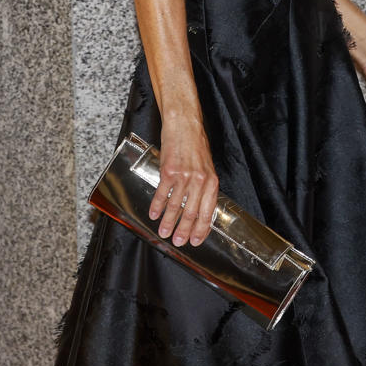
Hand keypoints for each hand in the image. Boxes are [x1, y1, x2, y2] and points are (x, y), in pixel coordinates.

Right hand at [152, 115, 218, 246]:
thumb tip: (198, 206)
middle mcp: (199, 181)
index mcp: (211, 181)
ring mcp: (184, 176)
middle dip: (184, 231)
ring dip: (168, 222)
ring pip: (175, 206)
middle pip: (191, 213)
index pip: (208, 212)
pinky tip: (153, 214)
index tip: (196, 241)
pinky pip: (162, 194)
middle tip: (178, 242)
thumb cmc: (195, 143)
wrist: (184, 123)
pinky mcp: (169, 171)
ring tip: (163, 232)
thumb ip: (204, 186)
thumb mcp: (206, 166)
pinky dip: (156, 206)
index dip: (201, 229)